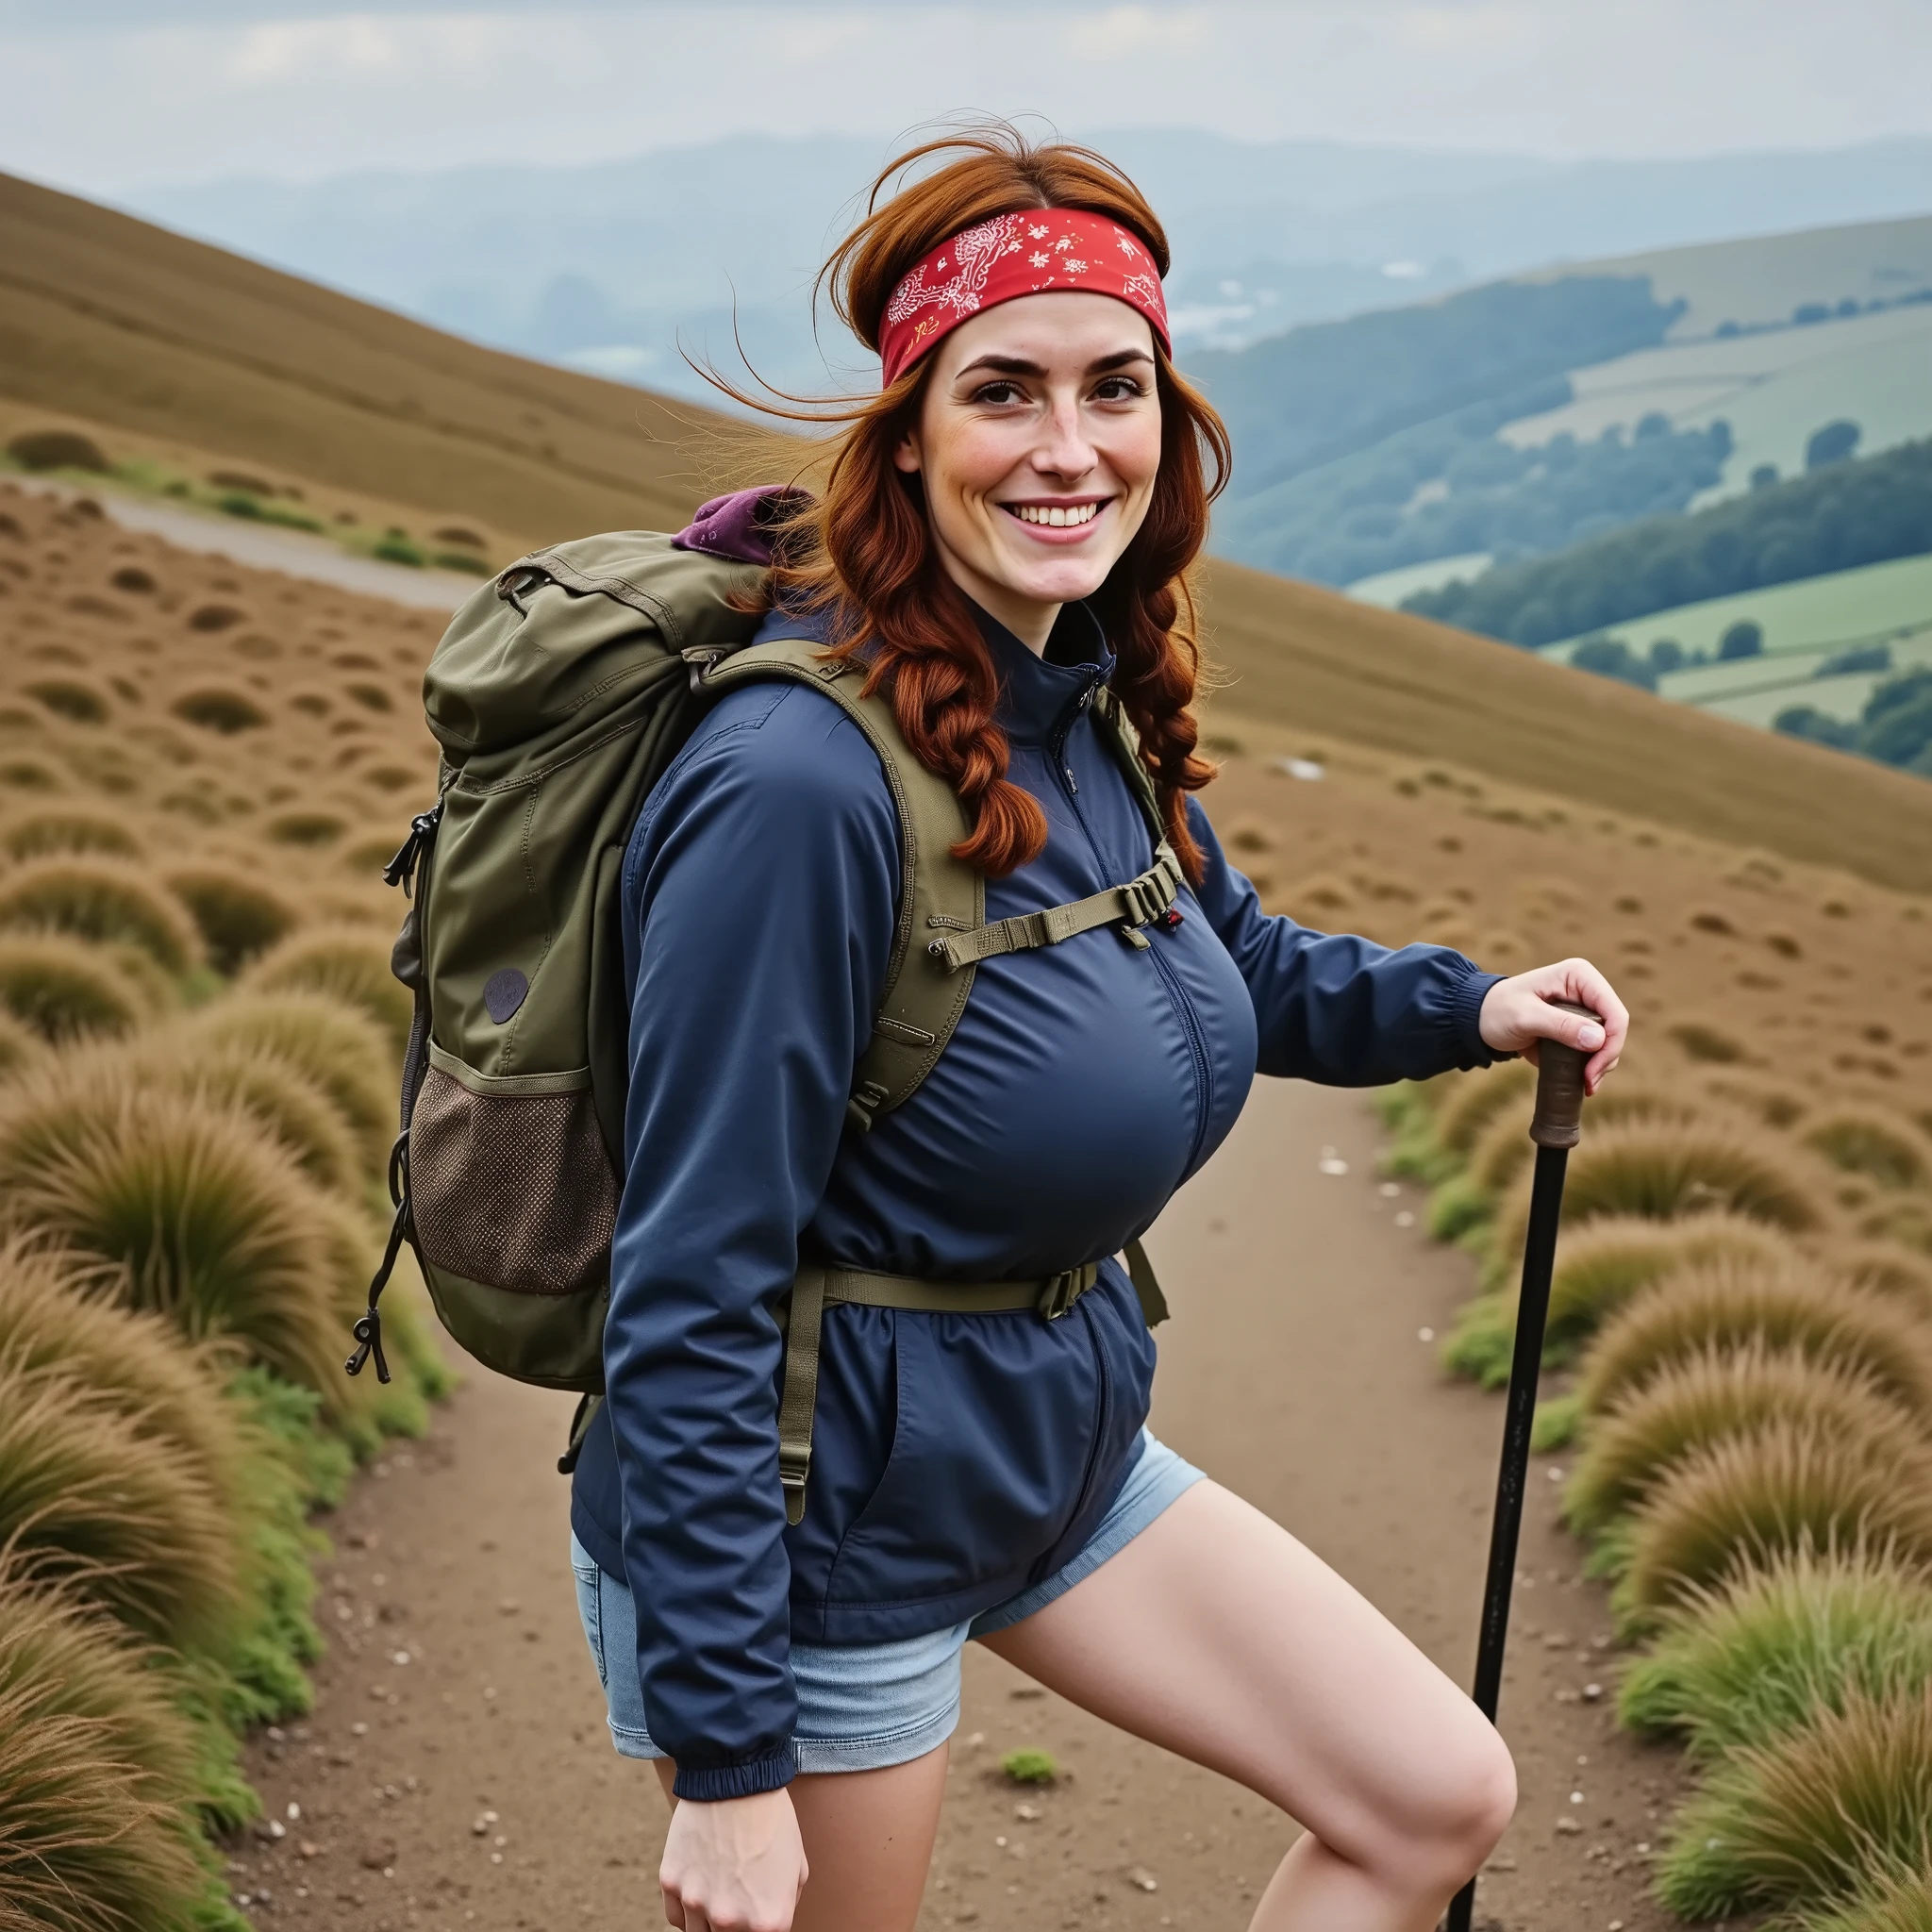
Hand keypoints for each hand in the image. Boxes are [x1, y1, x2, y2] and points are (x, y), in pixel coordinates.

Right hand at [660, 1788, 807, 1931]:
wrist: (737, 1776)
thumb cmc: (773, 1818)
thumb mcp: (797, 1867)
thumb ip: (784, 1905)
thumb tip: (769, 1921)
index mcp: (768, 1921)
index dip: (761, 1925)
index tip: (756, 1912)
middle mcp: (730, 1920)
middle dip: (735, 1924)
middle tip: (738, 1897)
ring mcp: (697, 1903)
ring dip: (708, 1921)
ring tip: (719, 1891)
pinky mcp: (672, 1883)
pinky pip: (677, 1917)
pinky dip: (686, 1910)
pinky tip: (698, 1887)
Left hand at [1478, 957, 1627, 1095]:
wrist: (1479, 1020)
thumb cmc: (1497, 1010)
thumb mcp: (1525, 1017)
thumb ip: (1560, 1025)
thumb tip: (1598, 1039)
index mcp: (1579, 976)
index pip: (1613, 1011)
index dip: (1611, 1042)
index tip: (1592, 1070)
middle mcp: (1587, 991)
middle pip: (1615, 1029)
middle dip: (1606, 1058)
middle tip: (1589, 1083)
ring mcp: (1585, 1010)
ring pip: (1609, 1041)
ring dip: (1602, 1065)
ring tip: (1585, 1084)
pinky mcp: (1578, 1028)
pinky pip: (1597, 1049)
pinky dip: (1593, 1065)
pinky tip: (1582, 1081)